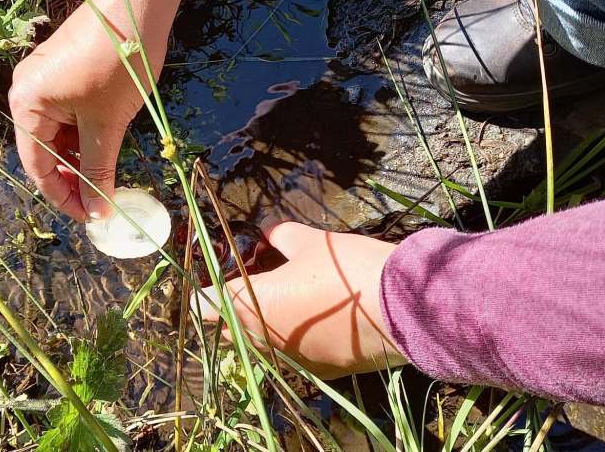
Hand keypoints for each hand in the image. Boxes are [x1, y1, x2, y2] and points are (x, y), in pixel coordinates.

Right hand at [8, 0, 180, 221]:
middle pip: (44, 152)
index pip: (37, 167)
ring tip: (108, 177)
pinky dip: (85, 136)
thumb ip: (98, 170)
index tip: (90, 217)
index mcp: (26, 105)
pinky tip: (105, 149)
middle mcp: (26, 94)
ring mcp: (44, 82)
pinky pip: (67, 116)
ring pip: (58, 136)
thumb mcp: (107, 124)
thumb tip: (97, 211)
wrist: (135, 3)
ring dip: (81, 159)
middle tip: (101, 201)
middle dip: (72, 179)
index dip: (63, 197)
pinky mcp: (62, 74)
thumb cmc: (117, 63)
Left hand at [193, 222, 406, 378]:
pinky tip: (312, 323)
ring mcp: (289, 361)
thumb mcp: (312, 242)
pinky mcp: (318, 372)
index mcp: (250, 304)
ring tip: (283, 303)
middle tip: (249, 286)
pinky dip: (293, 343)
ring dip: (262, 328)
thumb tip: (269, 232)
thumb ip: (282, 236)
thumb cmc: (348, 268)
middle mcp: (261, 340)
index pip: (204, 305)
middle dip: (232, 311)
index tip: (209, 282)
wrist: (402, 310)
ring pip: (260, 347)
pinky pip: (291, 358)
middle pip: (229, 330)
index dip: (203, 293)